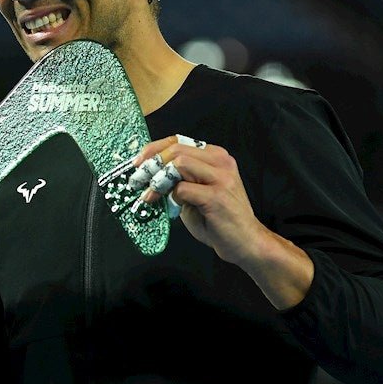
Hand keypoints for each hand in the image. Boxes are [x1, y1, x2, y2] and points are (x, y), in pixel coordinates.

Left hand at [132, 135, 313, 308]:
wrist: (245, 242)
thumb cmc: (218, 219)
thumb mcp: (196, 193)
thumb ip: (179, 180)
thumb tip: (150, 176)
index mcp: (216, 156)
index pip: (179, 141)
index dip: (154, 149)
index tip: (138, 162)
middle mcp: (221, 161)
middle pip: (176, 149)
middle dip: (151, 164)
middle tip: (137, 179)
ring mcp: (221, 177)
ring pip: (179, 164)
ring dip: (158, 179)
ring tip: (150, 194)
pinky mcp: (217, 196)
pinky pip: (183, 189)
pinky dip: (172, 197)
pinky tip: (171, 207)